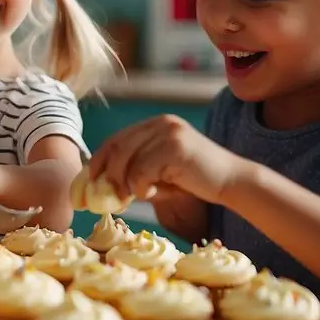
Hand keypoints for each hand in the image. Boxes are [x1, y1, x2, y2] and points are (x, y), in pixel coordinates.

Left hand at [89, 114, 245, 203]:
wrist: (231, 182)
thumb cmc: (194, 181)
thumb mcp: (159, 173)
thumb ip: (134, 172)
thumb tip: (100, 185)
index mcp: (156, 124)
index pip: (117, 139)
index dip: (98, 158)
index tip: (88, 179)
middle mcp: (161, 123)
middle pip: (118, 147)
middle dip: (105, 173)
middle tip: (103, 195)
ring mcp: (169, 132)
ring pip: (127, 160)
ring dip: (124, 184)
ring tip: (132, 197)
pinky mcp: (176, 147)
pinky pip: (143, 171)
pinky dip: (141, 188)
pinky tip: (154, 194)